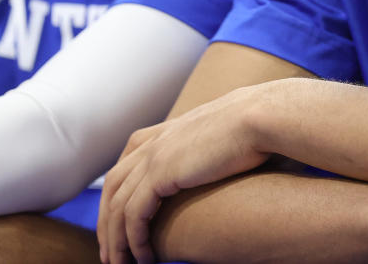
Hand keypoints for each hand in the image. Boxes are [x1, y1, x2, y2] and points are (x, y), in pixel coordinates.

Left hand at [97, 85, 269, 263]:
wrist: (261, 117)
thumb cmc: (257, 127)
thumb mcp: (224, 136)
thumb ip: (210, 150)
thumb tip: (223, 165)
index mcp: (166, 131)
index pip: (125, 163)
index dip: (117, 194)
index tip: (118, 218)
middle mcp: (154, 142)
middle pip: (113, 186)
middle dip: (107, 221)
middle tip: (110, 251)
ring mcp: (154, 157)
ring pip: (118, 205)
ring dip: (115, 239)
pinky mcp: (160, 174)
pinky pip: (133, 215)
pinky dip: (133, 240)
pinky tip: (144, 258)